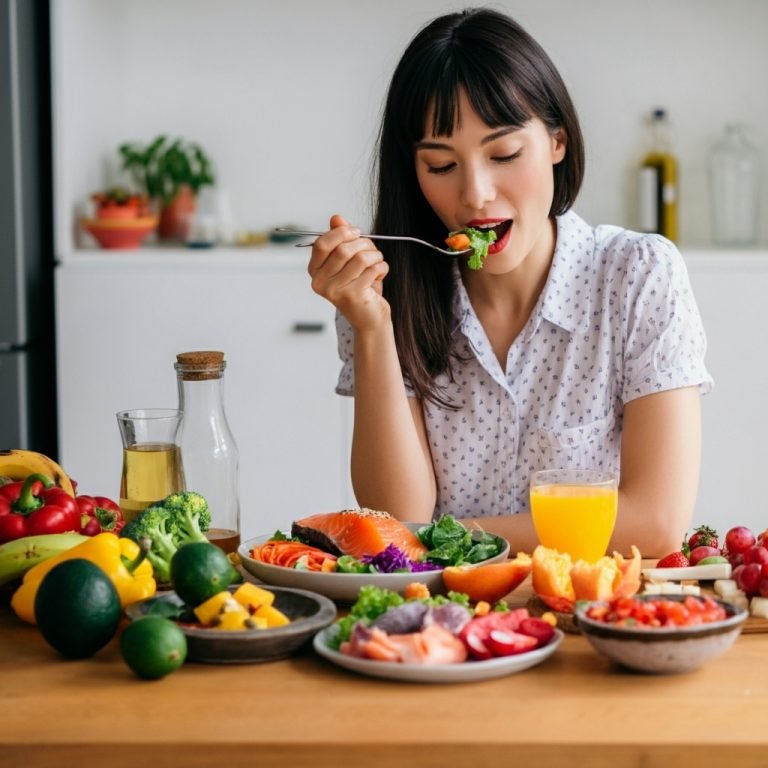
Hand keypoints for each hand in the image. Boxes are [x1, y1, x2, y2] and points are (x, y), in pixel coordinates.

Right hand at [307, 214, 389, 331]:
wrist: (369, 317)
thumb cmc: (359, 285)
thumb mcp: (349, 260)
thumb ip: (340, 238)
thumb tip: (336, 218)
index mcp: (315, 271)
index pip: (322, 244)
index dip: (341, 233)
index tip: (356, 232)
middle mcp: (321, 282)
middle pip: (343, 250)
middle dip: (364, 244)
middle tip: (372, 250)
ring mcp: (335, 291)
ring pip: (361, 258)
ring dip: (375, 256)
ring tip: (377, 262)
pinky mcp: (353, 296)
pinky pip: (372, 270)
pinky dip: (382, 267)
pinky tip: (380, 274)